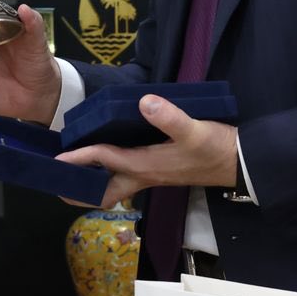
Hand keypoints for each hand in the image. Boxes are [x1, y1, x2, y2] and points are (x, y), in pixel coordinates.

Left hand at [57, 96, 239, 209]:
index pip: (104, 160)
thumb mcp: (194, 130)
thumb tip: (145, 102)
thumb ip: (170, 117)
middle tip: (58, 183)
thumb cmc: (216, 148)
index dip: (79, 157)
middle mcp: (143, 175)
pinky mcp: (160, 170)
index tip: (57, 158)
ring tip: (73, 170)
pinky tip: (106, 157)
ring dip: (93, 182)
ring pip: (113, 187)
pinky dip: (109, 172)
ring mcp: (151, 175)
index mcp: (144, 165)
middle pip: (103, 193)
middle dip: (79, 191)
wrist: (239, 162)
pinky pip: (126, 177)